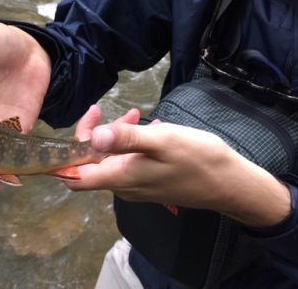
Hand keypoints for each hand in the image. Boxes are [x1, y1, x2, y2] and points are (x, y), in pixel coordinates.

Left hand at [68, 105, 291, 227]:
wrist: (230, 184)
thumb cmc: (198, 159)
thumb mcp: (162, 141)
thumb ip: (126, 138)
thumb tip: (93, 137)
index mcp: (120, 177)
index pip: (75, 176)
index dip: (67, 154)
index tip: (78, 128)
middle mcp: (123, 187)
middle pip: (93, 163)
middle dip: (96, 134)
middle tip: (110, 110)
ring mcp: (137, 187)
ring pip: (113, 160)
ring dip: (117, 136)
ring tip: (136, 114)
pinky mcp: (150, 184)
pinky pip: (130, 163)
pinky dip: (132, 144)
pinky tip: (149, 128)